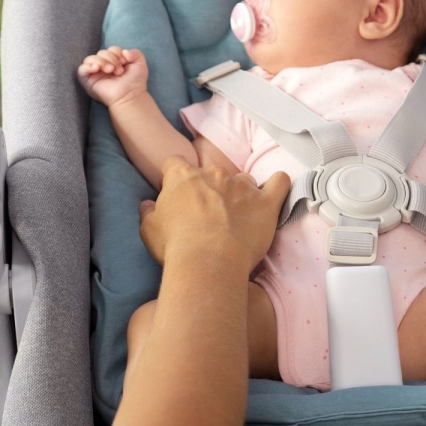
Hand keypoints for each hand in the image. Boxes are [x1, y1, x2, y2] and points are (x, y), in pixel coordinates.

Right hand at [77, 46, 147, 106]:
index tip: (125, 62)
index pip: (110, 49)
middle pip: (101, 52)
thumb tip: (124, 51)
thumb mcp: (139, 63)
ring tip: (110, 70)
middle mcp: (103, 66)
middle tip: (119, 70)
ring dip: (101, 61)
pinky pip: (81, 69)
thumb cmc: (135, 82)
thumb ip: (135, 52)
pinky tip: (97, 68)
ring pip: (90, 58)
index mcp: (113, 61)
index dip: (117, 52)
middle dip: (111, 58)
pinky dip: (88, 66)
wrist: (130, 95)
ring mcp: (95, 74)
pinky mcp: (87, 81)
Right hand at [138, 157, 291, 273]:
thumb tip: (147, 205)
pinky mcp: (265, 203)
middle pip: (211, 172)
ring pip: (243, 180)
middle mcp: (213, 174)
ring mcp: (242, 186)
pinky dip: (277, 185)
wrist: (208, 262)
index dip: (175, 178)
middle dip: (210, 189)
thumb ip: (148, 213)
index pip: (175, 164)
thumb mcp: (149, 230)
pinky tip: (275, 191)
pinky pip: (279, 183)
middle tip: (208, 215)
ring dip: (240, 193)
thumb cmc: (175, 246)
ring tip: (238, 216)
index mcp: (182, 177)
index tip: (178, 195)